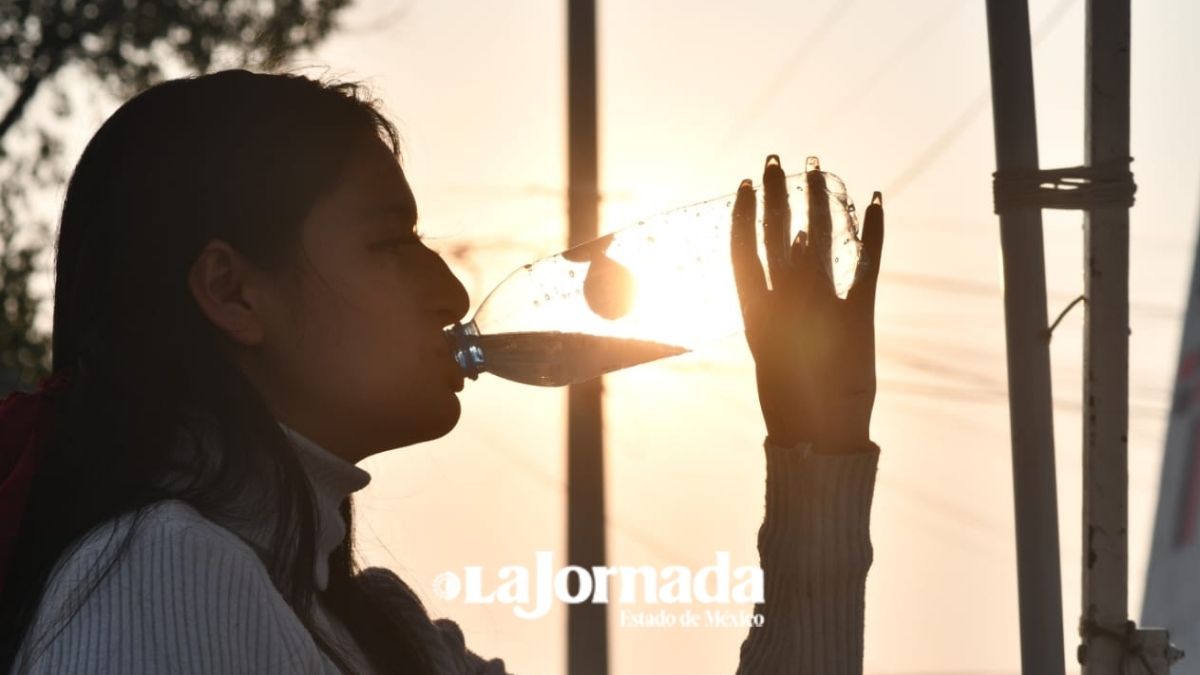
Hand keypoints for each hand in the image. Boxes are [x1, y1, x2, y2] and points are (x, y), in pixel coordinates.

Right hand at [730, 155, 883, 450]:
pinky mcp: (858, 316)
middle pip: (777, 234)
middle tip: (777, 159)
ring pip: (818, 239)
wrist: (817, 434)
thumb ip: (775, 301)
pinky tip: (875, 200)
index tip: (745, 183)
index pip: (743, 250)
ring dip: (819, 200)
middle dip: (777, 194)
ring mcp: (820, 307)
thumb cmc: (788, 396)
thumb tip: (789, 249)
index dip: (744, 214)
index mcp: (755, 313)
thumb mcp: (769, 347)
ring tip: (819, 169)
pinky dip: (873, 230)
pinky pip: (867, 264)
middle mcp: (784, 303)